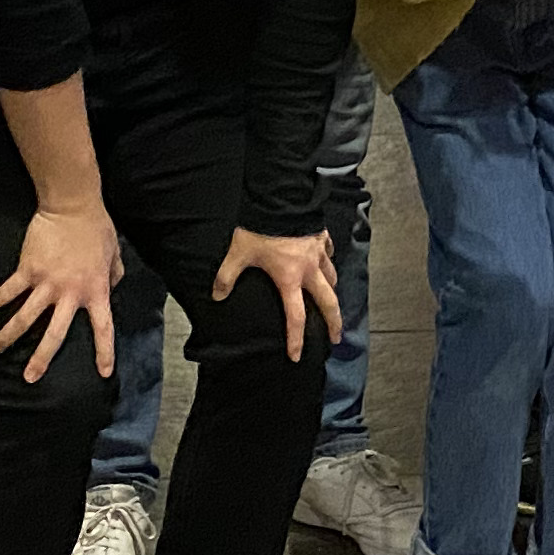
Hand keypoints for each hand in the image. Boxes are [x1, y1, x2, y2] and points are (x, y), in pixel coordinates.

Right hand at [0, 204, 121, 379]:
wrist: (72, 205)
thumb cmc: (95, 227)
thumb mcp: (113, 253)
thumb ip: (114, 274)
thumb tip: (113, 285)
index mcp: (95, 291)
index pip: (103, 328)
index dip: (104, 352)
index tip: (103, 373)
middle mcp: (70, 294)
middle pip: (55, 335)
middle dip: (41, 359)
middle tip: (30, 378)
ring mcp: (47, 283)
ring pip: (25, 319)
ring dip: (9, 336)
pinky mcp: (28, 270)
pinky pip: (8, 291)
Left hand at [214, 227, 343, 360]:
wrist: (282, 198)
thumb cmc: (261, 228)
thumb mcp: (239, 253)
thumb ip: (227, 276)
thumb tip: (217, 295)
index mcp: (289, 279)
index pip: (295, 317)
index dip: (296, 339)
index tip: (297, 356)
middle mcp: (309, 270)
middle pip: (328, 302)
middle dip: (334, 322)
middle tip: (336, 337)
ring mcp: (319, 253)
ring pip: (332, 277)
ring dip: (333, 291)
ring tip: (333, 300)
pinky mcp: (321, 236)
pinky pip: (329, 252)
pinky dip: (329, 259)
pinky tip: (326, 259)